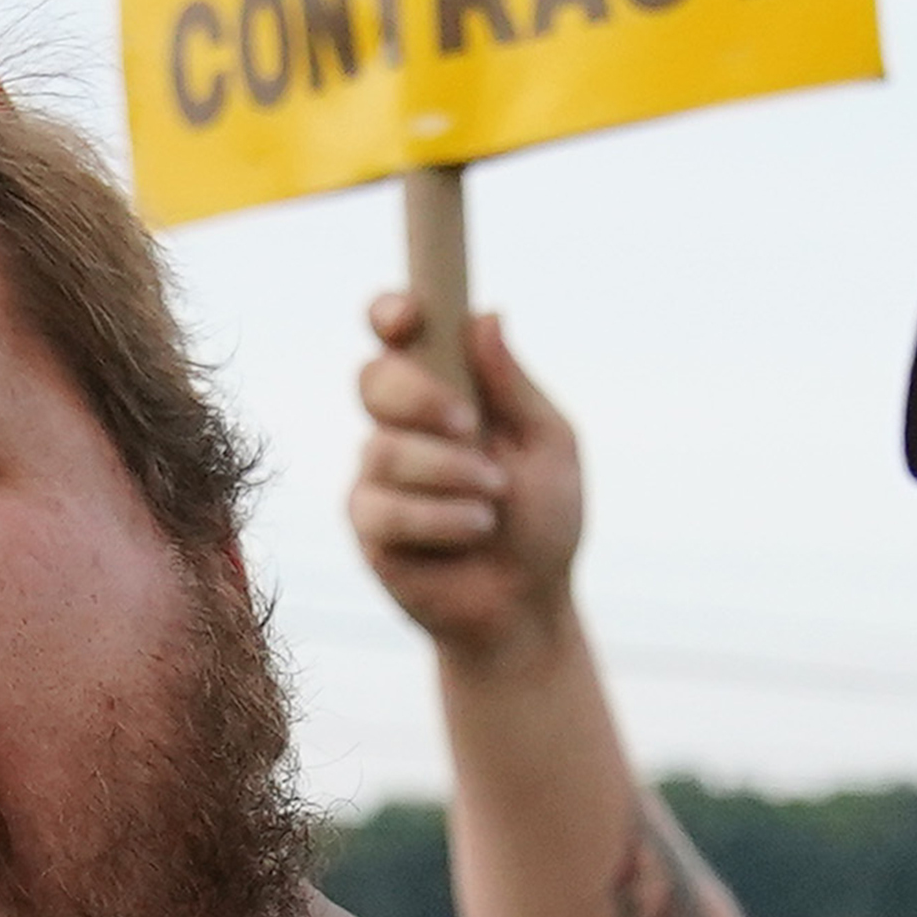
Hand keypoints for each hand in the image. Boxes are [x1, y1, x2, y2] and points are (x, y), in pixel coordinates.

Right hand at [348, 293, 584, 675]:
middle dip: (420, 399)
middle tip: (468, 426)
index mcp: (448, 390)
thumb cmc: (544, 518)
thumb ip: (514, 385)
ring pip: (383, 448)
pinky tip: (472, 533)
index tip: (408, 316)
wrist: (529, 604)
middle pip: (374, 379)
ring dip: (451, 475)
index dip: (391, 312)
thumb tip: (486, 315)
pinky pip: (385, 506)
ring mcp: (378, 473)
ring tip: (492, 504)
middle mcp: (403, 424)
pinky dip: (441, 519)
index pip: (400, 334)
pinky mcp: (367, 523)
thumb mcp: (548, 444)